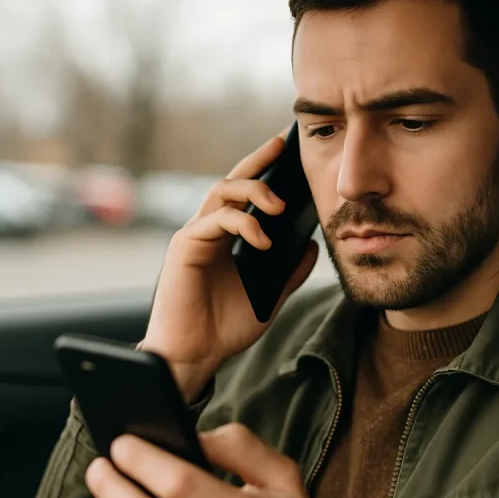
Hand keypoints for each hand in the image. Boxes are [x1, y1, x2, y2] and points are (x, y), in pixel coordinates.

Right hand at [140, 131, 319, 402]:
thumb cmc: (224, 328)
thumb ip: (290, 271)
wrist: (196, 355)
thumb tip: (313, 245)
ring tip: (281, 205)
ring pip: (222, 191)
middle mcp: (209, 229)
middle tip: (282, 143)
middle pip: (232, 180)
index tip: (289, 150)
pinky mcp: (185, 245)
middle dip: (257, 159)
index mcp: (226, 237)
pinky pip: (216, 220)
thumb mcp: (270, 296)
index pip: (246, 194)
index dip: (265, 169)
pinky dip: (244, 224)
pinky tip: (264, 240)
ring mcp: (195, 235)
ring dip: (254, 190)